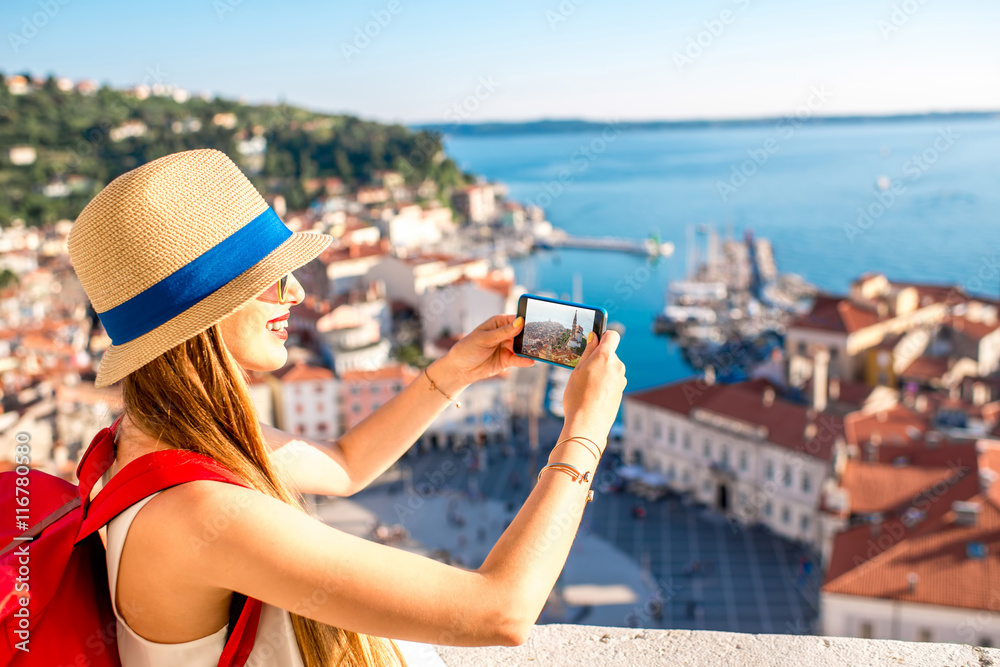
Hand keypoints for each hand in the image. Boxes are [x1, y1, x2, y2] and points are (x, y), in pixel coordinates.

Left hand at [431, 314, 534, 393]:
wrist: (460, 369)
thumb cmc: (468, 348)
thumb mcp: (485, 339)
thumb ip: (503, 332)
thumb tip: (521, 322)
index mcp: (499, 322)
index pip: (516, 319)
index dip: (527, 320)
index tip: (538, 322)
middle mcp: (505, 333)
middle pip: (522, 333)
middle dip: (531, 336)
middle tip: (543, 338)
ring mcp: (506, 347)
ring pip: (522, 347)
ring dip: (529, 349)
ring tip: (540, 350)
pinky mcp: (507, 360)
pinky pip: (518, 359)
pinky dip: (525, 360)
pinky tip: (531, 361)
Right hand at [561, 330, 626, 444]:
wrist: (587, 424)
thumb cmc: (577, 397)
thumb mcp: (577, 370)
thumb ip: (588, 352)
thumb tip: (594, 337)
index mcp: (605, 356)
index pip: (612, 335)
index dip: (603, 336)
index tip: (593, 342)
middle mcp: (617, 366)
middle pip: (609, 353)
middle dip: (598, 358)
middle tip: (583, 371)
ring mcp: (621, 379)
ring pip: (611, 368)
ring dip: (601, 372)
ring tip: (587, 386)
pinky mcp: (621, 391)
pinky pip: (612, 381)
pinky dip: (604, 383)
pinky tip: (594, 395)